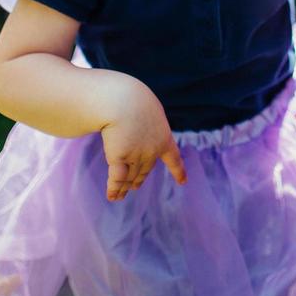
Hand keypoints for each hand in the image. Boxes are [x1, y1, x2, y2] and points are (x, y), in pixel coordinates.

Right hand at [98, 75, 186, 201]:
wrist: (123, 100)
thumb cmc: (133, 98)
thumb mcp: (148, 110)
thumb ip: (147, 125)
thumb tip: (132, 138)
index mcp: (164, 138)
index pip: (173, 158)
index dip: (178, 171)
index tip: (183, 181)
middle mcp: (153, 151)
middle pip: (144, 170)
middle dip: (139, 179)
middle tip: (134, 187)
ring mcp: (137, 156)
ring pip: (130, 176)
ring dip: (125, 187)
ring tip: (120, 196)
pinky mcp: (119, 158)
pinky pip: (117, 178)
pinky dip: (114, 189)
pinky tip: (112, 196)